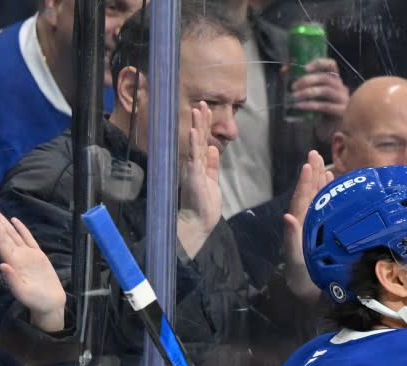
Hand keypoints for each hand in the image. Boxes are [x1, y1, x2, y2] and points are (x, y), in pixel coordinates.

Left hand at [0, 209, 65, 331]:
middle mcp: (18, 257)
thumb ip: (11, 279)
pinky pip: (28, 239)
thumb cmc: (36, 300)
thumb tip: (2, 265)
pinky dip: (22, 229)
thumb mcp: (23, 292)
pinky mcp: (38, 256)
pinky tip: (15, 221)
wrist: (50, 303)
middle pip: (5, 237)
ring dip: (5, 224)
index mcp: (13, 264)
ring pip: (14, 235)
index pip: (2, 244)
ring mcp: (27, 255)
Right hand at [177, 101, 222, 258]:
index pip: (203, 141)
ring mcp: (192, 168)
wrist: (199, 221)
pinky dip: (195, 144)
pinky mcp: (193, 176)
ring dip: (198, 127)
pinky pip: (194, 157)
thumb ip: (212, 166)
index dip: (205, 126)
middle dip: (201, 120)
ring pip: (196, 143)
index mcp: (199, 164)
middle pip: (198, 138)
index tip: (207, 109)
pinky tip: (195, 132)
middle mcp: (193, 164)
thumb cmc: (204, 204)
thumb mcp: (212, 181)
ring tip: (199, 110)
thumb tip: (214, 149)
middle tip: (203, 103)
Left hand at [283, 150, 332, 299]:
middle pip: (309, 195)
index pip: (302, 200)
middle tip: (315, 154)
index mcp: (300, 228)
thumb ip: (291, 239)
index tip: (310, 164)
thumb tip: (288, 216)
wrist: (313, 300)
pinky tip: (335, 189)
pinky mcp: (327, 236)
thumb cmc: (303, 282)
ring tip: (326, 167)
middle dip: (312, 175)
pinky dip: (331, 198)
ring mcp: (318, 230)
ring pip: (319, 201)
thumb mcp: (295, 261)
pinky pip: (328, 212)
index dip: (305, 182)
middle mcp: (308, 225)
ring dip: (321, 184)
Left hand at [289, 57, 349, 139]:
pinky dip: (310, 105)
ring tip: (294, 96)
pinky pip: (324, 106)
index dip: (318, 63)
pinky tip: (300, 106)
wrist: (330, 131)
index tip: (304, 67)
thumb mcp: (311, 95)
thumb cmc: (320, 111)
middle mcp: (342, 88)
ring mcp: (343, 100)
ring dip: (307, 92)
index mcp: (335, 80)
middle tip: (293, 86)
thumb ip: (300, 81)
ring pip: (325, 90)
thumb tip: (285, 69)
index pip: (331, 64)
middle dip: (307, 80)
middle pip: (326, 78)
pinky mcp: (341, 112)